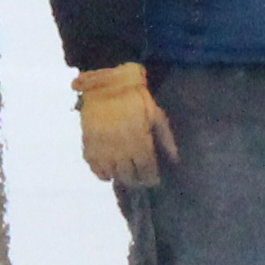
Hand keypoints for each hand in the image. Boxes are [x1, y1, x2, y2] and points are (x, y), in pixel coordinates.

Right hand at [73, 62, 173, 187]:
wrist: (108, 84)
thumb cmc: (135, 98)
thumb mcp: (156, 114)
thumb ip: (166, 138)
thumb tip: (175, 159)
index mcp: (139, 141)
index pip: (146, 170)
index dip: (151, 179)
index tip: (153, 180)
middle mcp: (120, 149)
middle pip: (128, 176)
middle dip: (136, 181)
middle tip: (140, 179)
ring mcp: (103, 147)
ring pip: (111, 174)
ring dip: (119, 178)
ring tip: (125, 176)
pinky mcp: (89, 143)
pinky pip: (93, 166)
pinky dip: (101, 173)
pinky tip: (108, 172)